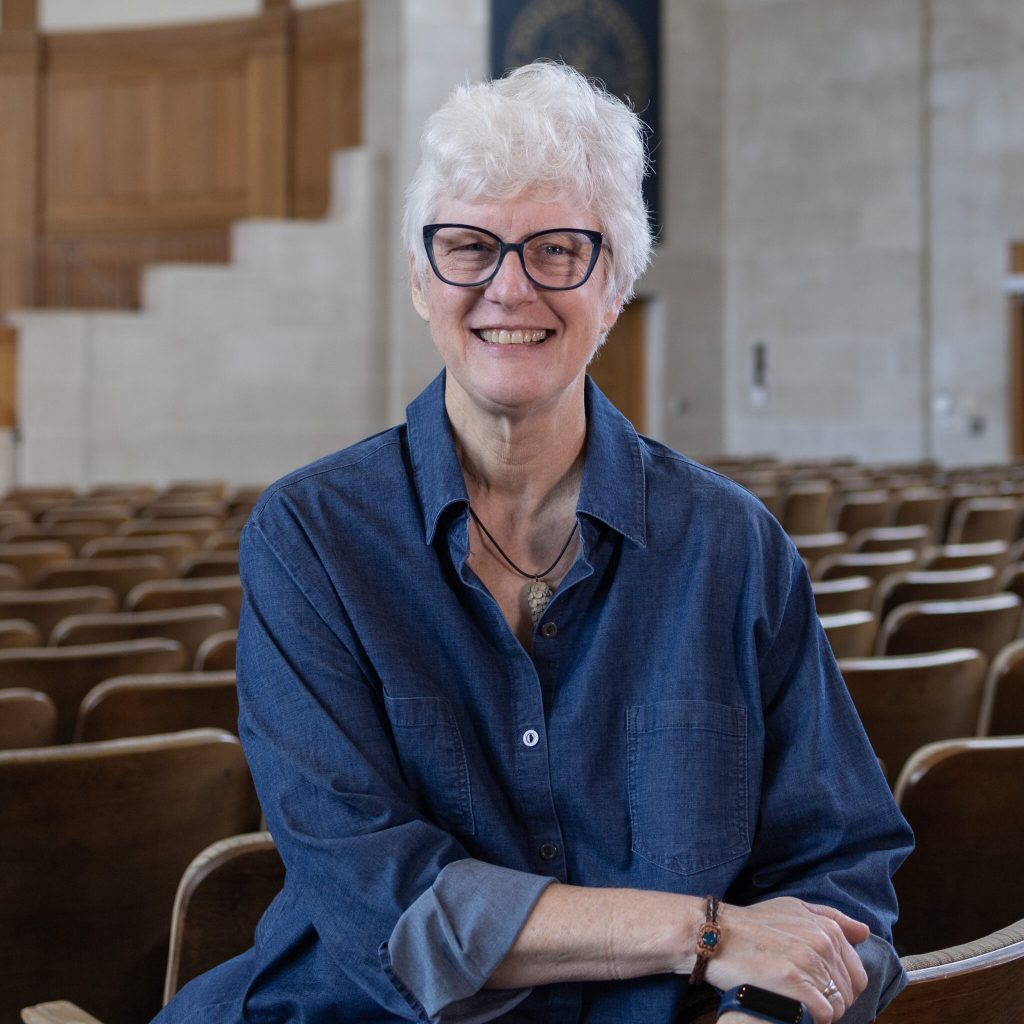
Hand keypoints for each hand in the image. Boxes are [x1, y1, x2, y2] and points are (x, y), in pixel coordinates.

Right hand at [701, 897, 868, 1022]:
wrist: (714, 933)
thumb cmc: (752, 923)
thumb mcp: (793, 908)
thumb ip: (831, 918)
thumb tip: (864, 932)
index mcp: (826, 928)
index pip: (857, 973)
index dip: (840, 987)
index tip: (818, 988)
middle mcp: (822, 943)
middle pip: (848, 992)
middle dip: (831, 1001)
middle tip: (804, 998)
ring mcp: (808, 962)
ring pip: (837, 1006)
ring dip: (820, 1012)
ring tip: (796, 1004)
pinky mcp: (793, 982)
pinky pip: (822, 1014)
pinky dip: (812, 1018)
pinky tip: (793, 1009)